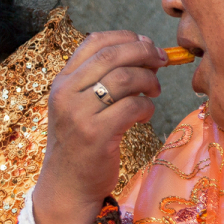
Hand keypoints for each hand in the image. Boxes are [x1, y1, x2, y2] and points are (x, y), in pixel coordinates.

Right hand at [33, 31, 164, 223]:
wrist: (68, 186)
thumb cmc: (80, 144)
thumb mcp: (78, 106)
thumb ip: (99, 80)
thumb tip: (143, 50)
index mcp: (62, 82)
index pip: (94, 42)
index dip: (126, 37)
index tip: (146, 44)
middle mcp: (66, 94)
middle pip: (113, 55)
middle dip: (144, 52)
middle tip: (162, 61)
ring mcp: (79, 114)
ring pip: (124, 78)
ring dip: (149, 80)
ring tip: (154, 91)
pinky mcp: (97, 135)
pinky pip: (133, 107)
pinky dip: (147, 107)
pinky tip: (144, 115)